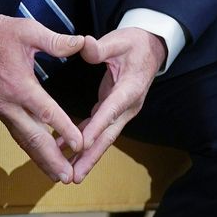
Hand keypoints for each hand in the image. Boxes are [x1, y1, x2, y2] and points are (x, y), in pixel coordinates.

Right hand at [0, 15, 85, 182]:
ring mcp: (2, 110)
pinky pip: (17, 133)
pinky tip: (43, 156)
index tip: (80, 144)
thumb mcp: (29, 31)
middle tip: (68, 177)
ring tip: (58, 175)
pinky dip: (31, 148)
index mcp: (19, 85)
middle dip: (51, 159)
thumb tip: (83, 44)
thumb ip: (56, 41)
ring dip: (40, 159)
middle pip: (32, 137)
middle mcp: (9, 104)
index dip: (64, 129)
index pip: (45, 112)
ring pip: (23, 140)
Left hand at [69, 26, 166, 182]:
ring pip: (104, 137)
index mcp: (130, 87)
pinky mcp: (114, 109)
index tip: (82, 145)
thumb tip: (84, 45)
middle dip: (91, 156)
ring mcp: (122, 110)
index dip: (97, 127)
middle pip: (109, 134)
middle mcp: (128, 104)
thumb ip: (101, 47)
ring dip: (87, 156)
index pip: (112, 110)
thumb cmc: (136, 43)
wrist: (152, 47)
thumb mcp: (119, 40)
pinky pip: (98, 128)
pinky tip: (64, 150)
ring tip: (69, 175)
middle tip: (75, 176)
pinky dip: (82, 140)